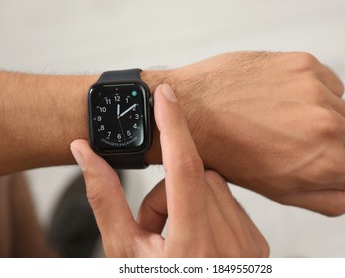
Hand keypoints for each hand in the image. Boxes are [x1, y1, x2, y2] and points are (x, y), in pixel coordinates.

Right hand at [70, 84, 268, 256]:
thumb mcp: (122, 251)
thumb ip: (104, 199)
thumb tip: (84, 153)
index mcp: (194, 248)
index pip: (185, 169)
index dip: (173, 125)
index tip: (164, 95)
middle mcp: (231, 247)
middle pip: (198, 177)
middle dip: (169, 191)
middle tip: (155, 226)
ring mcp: (249, 247)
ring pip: (217, 186)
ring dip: (190, 199)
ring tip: (176, 236)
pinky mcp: (257, 245)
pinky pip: (231, 203)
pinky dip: (209, 209)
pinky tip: (198, 239)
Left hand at [166, 51, 344, 215]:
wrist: (193, 111)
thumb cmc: (230, 156)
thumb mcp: (279, 191)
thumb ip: (330, 199)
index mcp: (325, 164)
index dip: (332, 170)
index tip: (307, 162)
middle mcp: (327, 126)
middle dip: (332, 145)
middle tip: (293, 142)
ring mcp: (316, 91)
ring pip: (343, 109)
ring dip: (321, 116)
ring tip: (282, 120)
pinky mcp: (303, 64)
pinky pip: (329, 83)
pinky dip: (312, 92)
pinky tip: (281, 99)